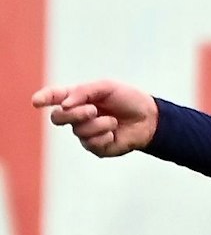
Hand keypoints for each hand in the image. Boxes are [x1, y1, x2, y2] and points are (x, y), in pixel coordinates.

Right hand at [30, 80, 158, 156]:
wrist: (149, 118)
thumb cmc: (128, 99)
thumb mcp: (107, 87)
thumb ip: (83, 91)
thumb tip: (64, 104)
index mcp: (77, 98)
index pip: (54, 97)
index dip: (43, 98)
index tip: (36, 101)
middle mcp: (77, 116)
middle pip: (58, 118)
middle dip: (74, 114)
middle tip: (93, 110)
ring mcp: (85, 133)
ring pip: (78, 131)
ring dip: (98, 124)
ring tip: (113, 121)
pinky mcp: (96, 147)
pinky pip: (91, 144)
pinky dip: (104, 136)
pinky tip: (114, 133)